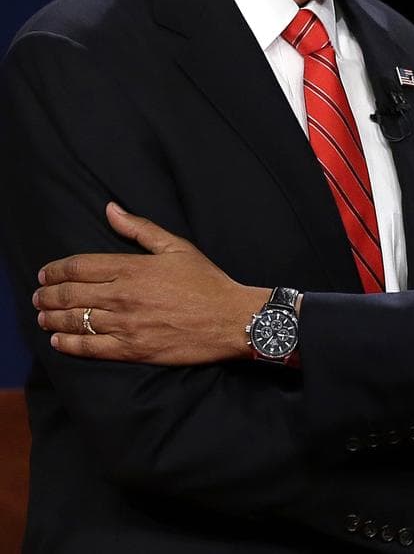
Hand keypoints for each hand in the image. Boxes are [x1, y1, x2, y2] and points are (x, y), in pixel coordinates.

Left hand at [34, 202, 266, 363]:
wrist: (231, 318)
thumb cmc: (207, 281)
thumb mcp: (177, 247)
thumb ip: (140, 228)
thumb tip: (110, 209)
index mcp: (133, 268)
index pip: (79, 266)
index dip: (55, 269)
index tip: (44, 272)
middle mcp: (124, 296)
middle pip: (70, 294)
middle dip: (47, 294)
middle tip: (38, 296)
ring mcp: (126, 324)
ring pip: (75, 321)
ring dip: (51, 318)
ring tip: (43, 317)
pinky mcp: (132, 349)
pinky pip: (89, 348)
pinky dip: (68, 344)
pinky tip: (59, 341)